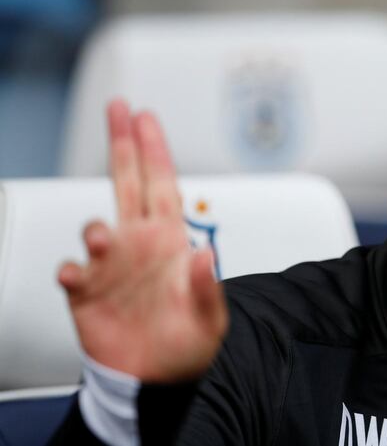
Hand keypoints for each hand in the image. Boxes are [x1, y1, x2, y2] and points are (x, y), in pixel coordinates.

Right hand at [58, 100, 228, 381]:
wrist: (155, 380)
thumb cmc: (188, 345)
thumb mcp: (211, 320)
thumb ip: (208, 288)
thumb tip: (206, 254)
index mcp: (171, 242)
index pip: (163, 186)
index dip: (156, 152)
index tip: (147, 118)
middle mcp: (139, 245)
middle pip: (128, 184)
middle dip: (124, 145)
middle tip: (119, 109)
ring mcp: (112, 266)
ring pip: (97, 228)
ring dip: (97, 228)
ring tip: (104, 239)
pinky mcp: (87, 293)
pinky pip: (73, 272)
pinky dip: (72, 269)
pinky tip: (77, 274)